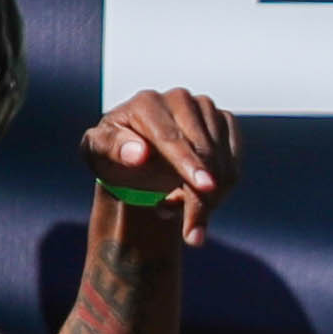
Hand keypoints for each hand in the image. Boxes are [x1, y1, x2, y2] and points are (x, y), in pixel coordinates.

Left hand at [86, 88, 239, 242]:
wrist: (135, 154)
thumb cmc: (114, 153)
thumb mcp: (98, 152)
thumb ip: (112, 149)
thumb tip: (139, 154)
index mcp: (146, 103)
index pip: (171, 138)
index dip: (188, 164)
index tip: (205, 187)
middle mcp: (179, 99)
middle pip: (202, 151)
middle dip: (202, 195)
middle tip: (193, 234)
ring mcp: (205, 108)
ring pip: (223, 160)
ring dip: (210, 197)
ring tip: (179, 209)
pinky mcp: (224, 122)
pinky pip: (235, 161)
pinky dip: (223, 186)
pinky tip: (198, 194)